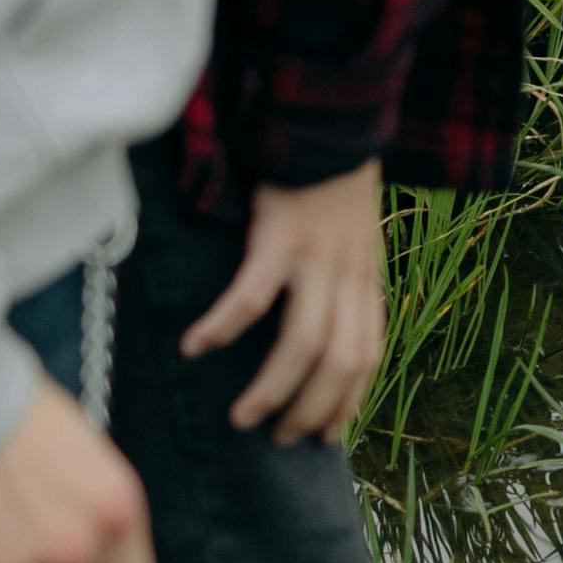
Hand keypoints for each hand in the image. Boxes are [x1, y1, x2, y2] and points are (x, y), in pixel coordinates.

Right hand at [183, 161, 385, 446]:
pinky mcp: (281, 236)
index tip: (324, 436)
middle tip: (277, 437)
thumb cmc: (333, 190)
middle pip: (338, 363)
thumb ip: (345, 288)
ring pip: (303, 344)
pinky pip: (251, 296)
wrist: (329, 124)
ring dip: (272, 389)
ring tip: (243, 417)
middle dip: (309, 410)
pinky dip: (223, 327)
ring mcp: (317, 257)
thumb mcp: (355, 243)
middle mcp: (349, 276)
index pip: (367, 357)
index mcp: (367, 281)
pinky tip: (196, 347)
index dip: (348, 402)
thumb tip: (325, 343)